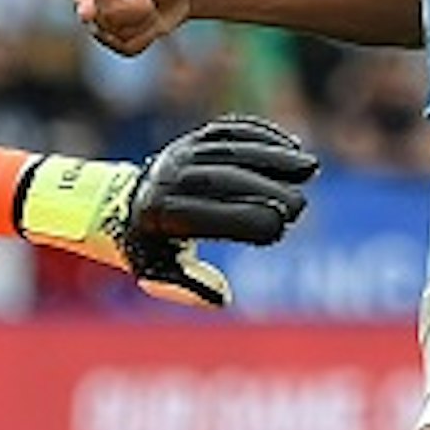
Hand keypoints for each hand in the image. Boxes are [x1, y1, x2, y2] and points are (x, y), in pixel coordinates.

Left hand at [14, 117, 321, 307]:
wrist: (118, 201)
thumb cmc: (149, 243)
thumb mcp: (158, 271)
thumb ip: (188, 287)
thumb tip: (222, 300)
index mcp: (159, 216)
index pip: (207, 217)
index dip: (245, 221)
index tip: (281, 229)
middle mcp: (168, 179)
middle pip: (222, 179)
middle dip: (266, 190)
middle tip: (302, 207)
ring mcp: (180, 152)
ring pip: (230, 148)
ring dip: (273, 156)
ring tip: (311, 167)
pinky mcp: (193, 137)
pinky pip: (229, 129)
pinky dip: (262, 133)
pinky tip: (291, 144)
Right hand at [72, 0, 193, 56]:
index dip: (85, 4)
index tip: (87, 15)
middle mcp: (91, 1)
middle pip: (107, 17)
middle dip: (137, 7)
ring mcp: (101, 24)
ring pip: (119, 35)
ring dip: (144, 20)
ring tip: (149, 5)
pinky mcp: (116, 41)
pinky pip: (130, 47)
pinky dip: (147, 35)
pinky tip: (149, 21)